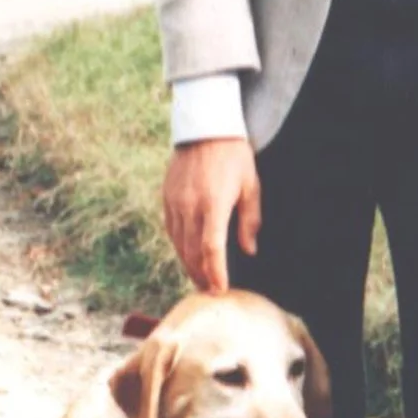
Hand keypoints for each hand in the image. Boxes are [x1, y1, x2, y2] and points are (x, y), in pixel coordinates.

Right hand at [162, 139, 260, 291]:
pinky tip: (187, 255)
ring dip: (188, 265)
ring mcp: (175, 202)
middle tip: (211, 291)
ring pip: (178, 244)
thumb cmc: (233, 155)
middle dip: (201, 275)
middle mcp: (190, 206)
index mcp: (213, 203)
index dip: (215, 272)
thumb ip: (249, 220)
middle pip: (191, 252)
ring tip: (199, 279)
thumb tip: (249, 250)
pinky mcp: (167, 197)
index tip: (220, 288)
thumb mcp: (251, 185)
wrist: (205, 127)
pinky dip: (179, 247)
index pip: (211, 248)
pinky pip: (171, 230)